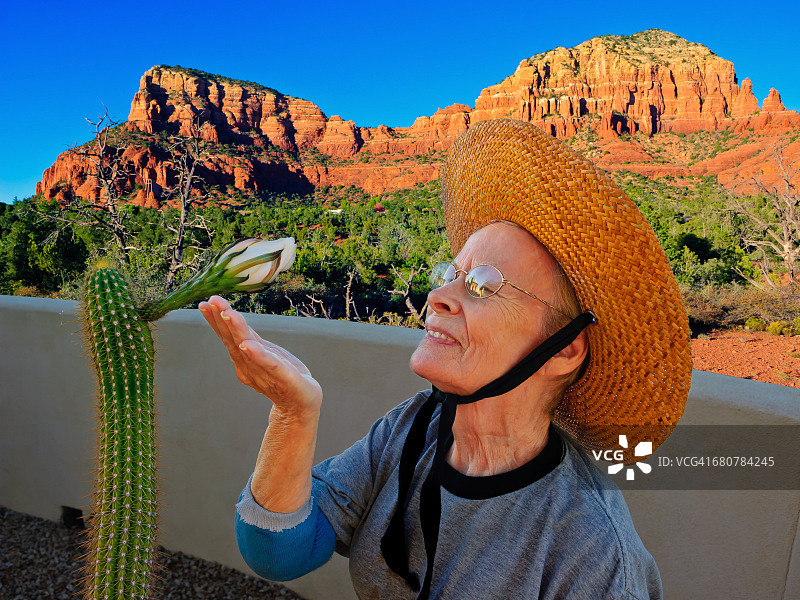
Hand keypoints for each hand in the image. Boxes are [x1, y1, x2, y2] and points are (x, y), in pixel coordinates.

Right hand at [199, 296, 321, 417]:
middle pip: (235, 340)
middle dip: (223, 320)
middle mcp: (251, 366)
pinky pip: (271, 366)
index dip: (217, 320)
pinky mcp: (286, 379)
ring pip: (249, 349)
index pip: (230, 337)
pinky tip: (249, 346)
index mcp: (246, 359)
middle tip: (212, 302)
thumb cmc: (284, 378)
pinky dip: (259, 355)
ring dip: (238, 331)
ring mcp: (266, 373)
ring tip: (229, 314)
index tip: (205, 303)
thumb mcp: (266, 354)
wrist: (300, 407)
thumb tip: (231, 322)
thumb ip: (251, 341)